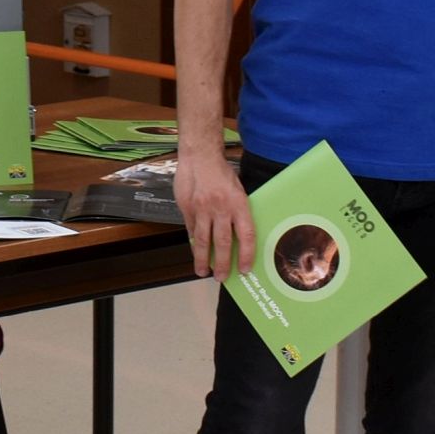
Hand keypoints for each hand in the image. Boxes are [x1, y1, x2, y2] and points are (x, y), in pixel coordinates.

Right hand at [175, 147, 255, 279]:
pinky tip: (195, 252)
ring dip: (203, 259)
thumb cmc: (222, 173)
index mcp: (239, 204)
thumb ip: (237, 212)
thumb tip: (239, 236)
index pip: (246, 236)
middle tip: (221, 278)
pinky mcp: (187, 208)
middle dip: (222, 263)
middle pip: (222, 243)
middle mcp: (221, 208)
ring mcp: (202, 209)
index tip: (245, 270)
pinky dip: (193, 243)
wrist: (200, 156)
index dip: (247, 255)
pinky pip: (191, 230)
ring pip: (203, 240)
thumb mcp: (238, 190)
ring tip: (203, 272)